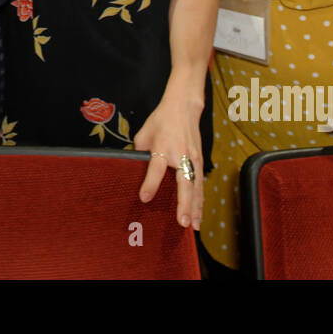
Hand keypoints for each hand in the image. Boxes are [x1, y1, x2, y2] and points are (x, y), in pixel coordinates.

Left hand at [132, 89, 203, 228]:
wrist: (183, 107)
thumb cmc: (161, 120)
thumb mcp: (144, 133)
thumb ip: (139, 153)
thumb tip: (131, 171)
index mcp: (162, 146)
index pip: (156, 168)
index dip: (150, 183)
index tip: (144, 198)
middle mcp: (180, 155)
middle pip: (184, 182)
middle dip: (184, 204)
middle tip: (182, 222)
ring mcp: (193, 159)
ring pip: (196, 188)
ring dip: (195, 208)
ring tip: (193, 226)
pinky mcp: (200, 162)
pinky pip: (200, 185)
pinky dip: (200, 202)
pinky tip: (199, 216)